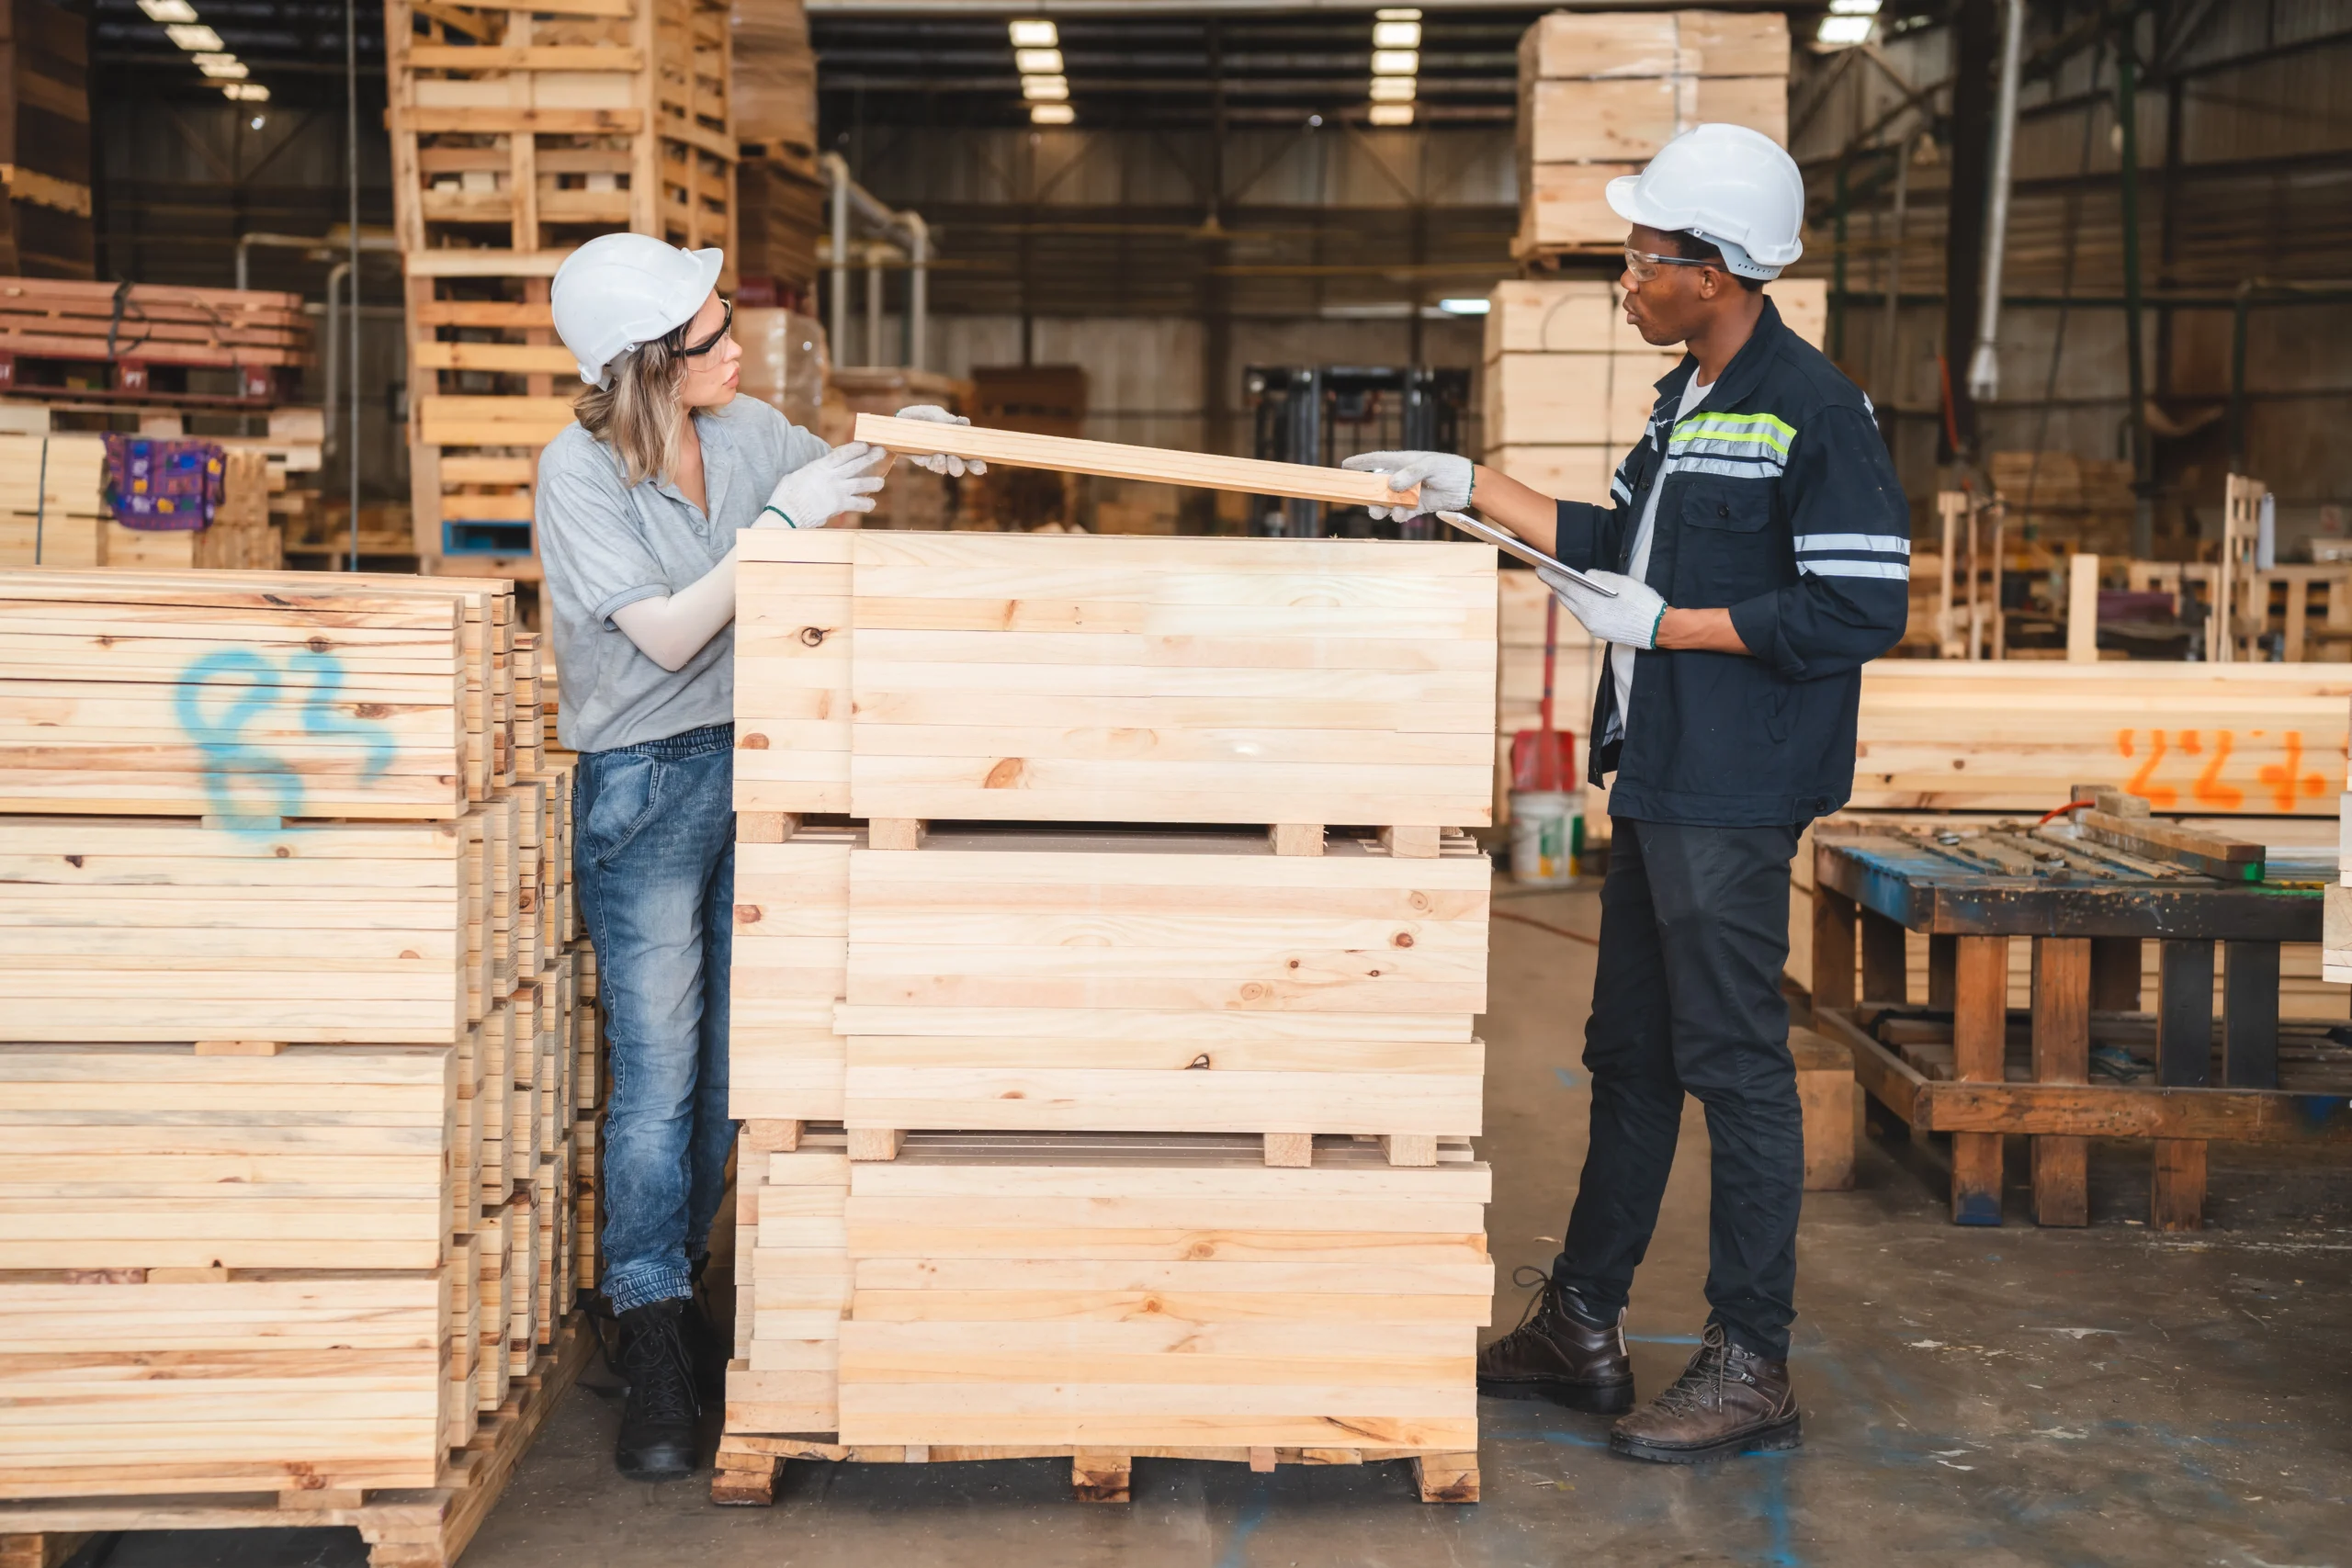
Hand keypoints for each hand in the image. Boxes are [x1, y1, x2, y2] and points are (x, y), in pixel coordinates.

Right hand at [759, 441, 884, 527]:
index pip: (842, 453)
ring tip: (881, 482)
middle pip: (856, 465)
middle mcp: (832, 476)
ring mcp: (837, 490)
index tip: (865, 445)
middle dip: (870, 457)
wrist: (786, 513)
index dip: (855, 448)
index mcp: (820, 466)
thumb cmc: (787, 494)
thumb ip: (812, 471)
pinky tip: (871, 504)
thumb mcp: (798, 475)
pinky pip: (857, 504)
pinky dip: (866, 504)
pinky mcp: (839, 505)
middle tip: (881, 452)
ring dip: (873, 482)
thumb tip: (817, 471)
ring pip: (861, 484)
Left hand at [893, 404, 985, 475]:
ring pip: (943, 467)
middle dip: (960, 467)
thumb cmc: (926, 417)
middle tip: (958, 465)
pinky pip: (928, 463)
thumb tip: (964, 423)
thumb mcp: (938, 415)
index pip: (971, 457)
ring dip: (944, 465)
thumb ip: (950, 421)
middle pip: (959, 467)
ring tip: (943, 458)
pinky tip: (935, 457)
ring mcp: (935, 457)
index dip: (977, 464)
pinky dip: (932, 461)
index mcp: (958, 444)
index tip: (982, 467)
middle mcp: (948, 454)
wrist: (902, 419)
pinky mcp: (921, 458)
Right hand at [1339, 449, 1471, 519]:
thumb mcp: (1430, 465)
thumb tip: (1392, 485)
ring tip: (1383, 512)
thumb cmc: (1449, 468)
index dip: (1361, 462)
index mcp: (1403, 462)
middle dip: (1369, 495)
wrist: (1468, 486)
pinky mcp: (1417, 507)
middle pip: (1378, 487)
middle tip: (1367, 502)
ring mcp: (1408, 494)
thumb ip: (1410, 473)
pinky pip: (1401, 513)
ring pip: (1387, 503)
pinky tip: (1402, 515)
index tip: (1344, 465)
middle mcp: (1402, 478)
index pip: (1377, 460)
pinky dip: (1398, 516)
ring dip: (1382, 509)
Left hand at [1538, 566, 1667, 649]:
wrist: (1657, 628)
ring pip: (1573, 608)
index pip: (1565, 586)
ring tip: (1561, 584)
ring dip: (1567, 596)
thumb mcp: (1622, 582)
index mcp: (1591, 603)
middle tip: (1547, 573)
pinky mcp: (1599, 632)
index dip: (1551, 576)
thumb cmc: (1641, 602)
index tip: (1539, 568)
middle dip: (1556, 585)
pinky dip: (1577, 605)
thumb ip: (1600, 577)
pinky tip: (1578, 598)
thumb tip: (1586, 576)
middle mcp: (1587, 617)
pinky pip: (1582, 615)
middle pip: (1566, 598)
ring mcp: (1592, 627)